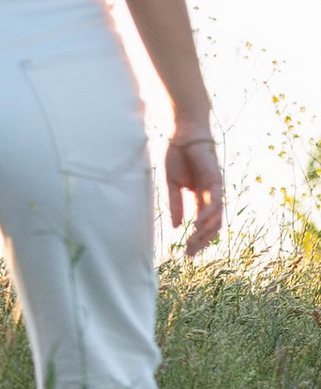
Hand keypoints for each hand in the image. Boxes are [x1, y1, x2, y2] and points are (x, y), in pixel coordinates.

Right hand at [165, 126, 224, 256]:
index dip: (195, 239)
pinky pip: (215, 203)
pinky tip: (197, 224)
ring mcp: (215, 190)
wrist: (183, 134)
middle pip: (212, 226)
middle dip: (201, 242)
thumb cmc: (177, 156)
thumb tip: (176, 228)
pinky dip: (208, 215)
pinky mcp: (216, 181)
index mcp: (199, 198)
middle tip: (189, 254)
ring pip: (216, 218)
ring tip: (192, 243)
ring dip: (205, 233)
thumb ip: (175, 205)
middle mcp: (210, 196)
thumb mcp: (171, 185)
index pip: (202, 224)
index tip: (185, 253)